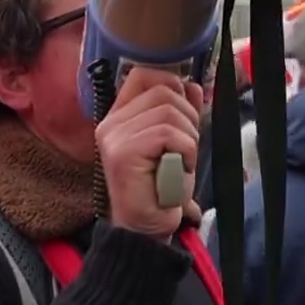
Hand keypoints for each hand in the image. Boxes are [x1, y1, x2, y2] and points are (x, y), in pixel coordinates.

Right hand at [96, 67, 202, 241]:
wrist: (146, 230)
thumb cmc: (161, 190)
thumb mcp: (177, 144)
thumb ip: (181, 114)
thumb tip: (193, 86)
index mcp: (120, 117)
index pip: (143, 75)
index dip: (172, 83)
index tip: (187, 110)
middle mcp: (111, 123)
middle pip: (163, 90)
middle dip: (188, 115)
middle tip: (187, 146)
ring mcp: (114, 136)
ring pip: (168, 112)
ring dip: (188, 137)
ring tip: (182, 160)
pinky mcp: (122, 152)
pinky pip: (168, 134)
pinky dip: (185, 151)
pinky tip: (178, 169)